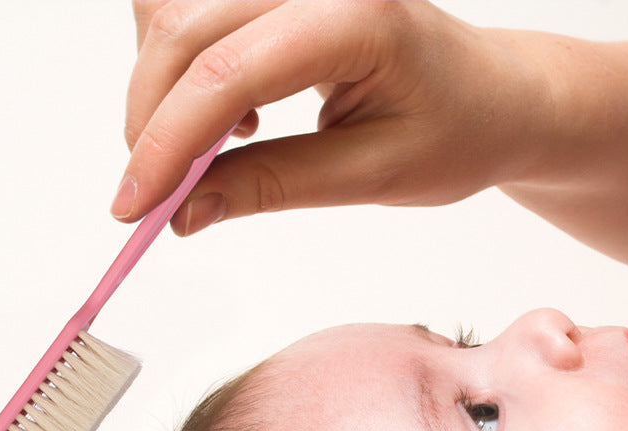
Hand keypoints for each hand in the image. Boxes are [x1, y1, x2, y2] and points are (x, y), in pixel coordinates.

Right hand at [112, 0, 551, 233]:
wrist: (494, 96)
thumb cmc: (456, 135)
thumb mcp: (371, 176)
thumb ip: (272, 186)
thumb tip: (184, 212)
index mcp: (357, 14)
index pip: (227, 74)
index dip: (166, 144)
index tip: (133, 207)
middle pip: (183, 31)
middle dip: (151, 122)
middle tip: (155, 197)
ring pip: (173, 10)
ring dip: (161, 86)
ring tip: (213, 146)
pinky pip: (193, 6)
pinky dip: (183, 63)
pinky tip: (231, 109)